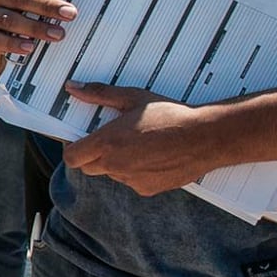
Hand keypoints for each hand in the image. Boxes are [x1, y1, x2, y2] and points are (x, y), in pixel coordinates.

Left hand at [62, 82, 216, 194]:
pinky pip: (132, 182)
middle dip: (94, 156)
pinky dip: (136, 172)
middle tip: (112, 139)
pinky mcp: (147, 189)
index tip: (82, 140)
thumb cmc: (169, 115)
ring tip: (140, 144)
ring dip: (117, 163)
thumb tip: (74, 88)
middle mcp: (115, 166)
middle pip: (88, 168)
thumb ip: (99, 94)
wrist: (204, 137)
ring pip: (112, 174)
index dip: (74, 149)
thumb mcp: (132, 98)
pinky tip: (153, 156)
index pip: (72, 157)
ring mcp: (131, 180)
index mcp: (107, 143)